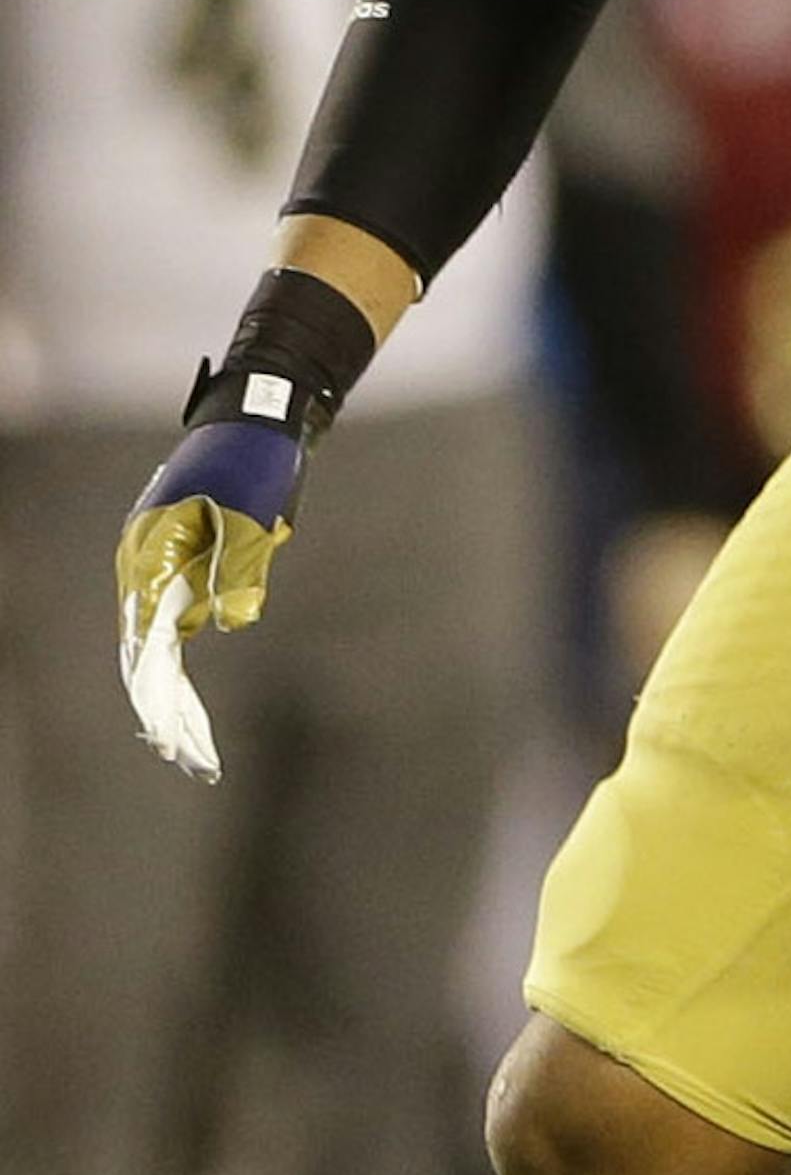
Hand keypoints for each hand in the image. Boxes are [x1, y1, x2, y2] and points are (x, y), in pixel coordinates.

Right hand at [115, 411, 307, 781]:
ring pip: (158, 640)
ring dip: (173, 692)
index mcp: (151, 550)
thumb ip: (242, 571)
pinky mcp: (185, 560)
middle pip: (144, 649)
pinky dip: (182, 664)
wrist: (263, 416)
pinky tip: (190, 706)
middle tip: (186, 758)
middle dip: (164, 706)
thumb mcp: (256, 519)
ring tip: (192, 748)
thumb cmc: (255, 463)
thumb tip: (231, 621)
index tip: (172, 739)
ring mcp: (163, 560)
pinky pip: (177, 620)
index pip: (145, 638)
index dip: (159, 695)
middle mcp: (146, 560)